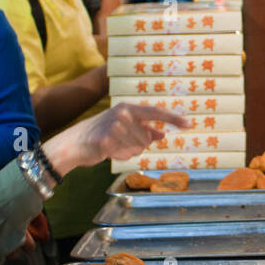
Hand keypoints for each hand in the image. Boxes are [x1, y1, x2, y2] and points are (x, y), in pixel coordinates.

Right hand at [42, 103, 190, 175]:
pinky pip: (126, 154)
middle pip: (147, 138)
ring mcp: (114, 127)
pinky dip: (120, 156)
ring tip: (113, 145)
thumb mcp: (123, 127)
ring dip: (128, 151)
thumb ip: (143, 129)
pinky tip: (108, 151)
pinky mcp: (107, 141)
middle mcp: (123, 114)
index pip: (156, 112)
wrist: (75, 142)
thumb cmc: (102, 133)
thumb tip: (162, 134)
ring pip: (138, 147)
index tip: (189, 124)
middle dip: (138, 144)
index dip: (173, 119)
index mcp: (128, 108)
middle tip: (121, 142)